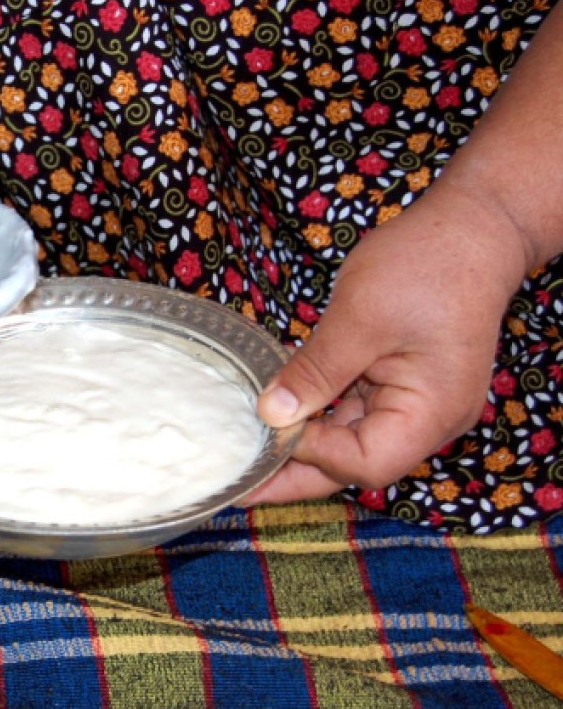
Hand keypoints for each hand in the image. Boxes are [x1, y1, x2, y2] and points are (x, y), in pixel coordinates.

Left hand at [244, 186, 530, 503]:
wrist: (470, 228)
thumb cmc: (426, 265)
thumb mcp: (359, 318)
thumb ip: (316, 371)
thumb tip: (272, 415)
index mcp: (431, 412)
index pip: (365, 462)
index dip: (311, 456)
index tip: (263, 437)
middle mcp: (428, 419)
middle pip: (355, 462)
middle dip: (297, 470)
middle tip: (238, 480)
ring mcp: (416, 402)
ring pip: (350, 439)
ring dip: (302, 442)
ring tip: (247, 451)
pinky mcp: (401, 383)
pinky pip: (353, 411)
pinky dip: (316, 413)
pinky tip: (276, 412)